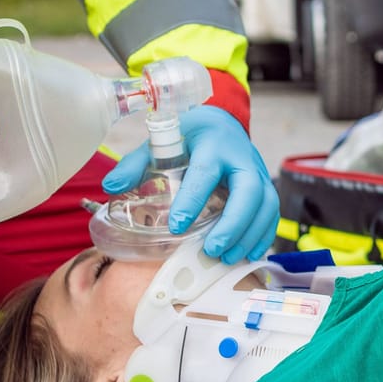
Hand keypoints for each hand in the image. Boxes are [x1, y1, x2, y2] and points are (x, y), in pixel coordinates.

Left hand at [104, 105, 277, 263]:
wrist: (220, 123)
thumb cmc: (187, 137)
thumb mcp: (159, 142)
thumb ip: (135, 164)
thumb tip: (110, 186)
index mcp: (211, 144)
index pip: (205, 172)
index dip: (193, 199)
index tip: (178, 226)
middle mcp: (240, 157)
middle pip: (249, 191)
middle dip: (233, 223)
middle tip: (211, 250)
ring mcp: (257, 171)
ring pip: (265, 204)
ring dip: (249, 234)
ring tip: (226, 258)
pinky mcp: (265, 186)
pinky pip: (272, 213)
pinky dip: (262, 235)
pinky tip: (247, 254)